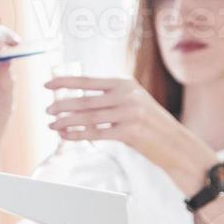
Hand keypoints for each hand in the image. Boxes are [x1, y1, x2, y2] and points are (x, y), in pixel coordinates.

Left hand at [43, 73, 218, 192]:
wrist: (175, 143)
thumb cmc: (150, 124)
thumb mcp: (133, 102)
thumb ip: (110, 98)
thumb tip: (78, 101)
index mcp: (124, 83)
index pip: (87, 81)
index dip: (65, 82)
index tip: (47, 84)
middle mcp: (126, 95)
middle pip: (85, 100)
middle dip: (62, 105)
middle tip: (47, 110)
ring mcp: (129, 113)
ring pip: (88, 118)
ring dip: (66, 122)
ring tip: (51, 125)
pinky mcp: (130, 133)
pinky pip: (96, 134)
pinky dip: (78, 135)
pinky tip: (66, 136)